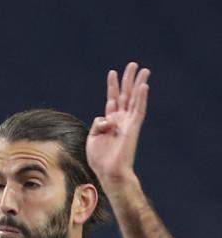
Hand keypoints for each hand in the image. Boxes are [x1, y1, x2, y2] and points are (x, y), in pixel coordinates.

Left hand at [88, 61, 149, 187]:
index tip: (112, 72)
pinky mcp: (134, 128)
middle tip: (133, 65)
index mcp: (110, 122)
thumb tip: (105, 116)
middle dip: (128, 80)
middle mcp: (121, 120)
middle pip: (126, 95)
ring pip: (135, 99)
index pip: (113, 99)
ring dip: (139, 84)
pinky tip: (144, 86)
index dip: (112, 86)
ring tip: (143, 70)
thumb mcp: (93, 137)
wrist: (109, 172)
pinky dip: (142, 98)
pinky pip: (139, 110)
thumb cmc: (100, 159)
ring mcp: (128, 123)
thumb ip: (98, 123)